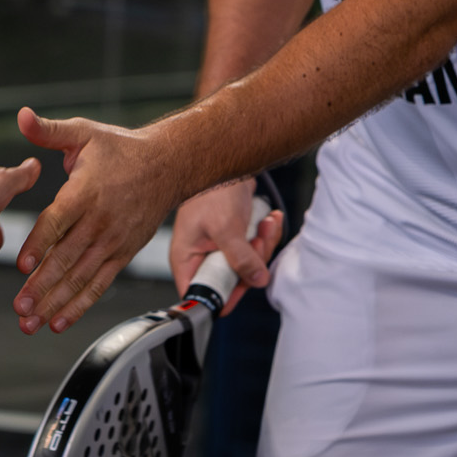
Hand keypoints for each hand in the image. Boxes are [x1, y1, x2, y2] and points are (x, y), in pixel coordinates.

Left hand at [11, 107, 183, 332]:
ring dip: (55, 302)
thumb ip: (48, 131)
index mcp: (85, 192)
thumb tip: (21, 117)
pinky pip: (98, 284)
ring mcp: (112, 242)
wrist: (169, 165)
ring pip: (80, 278)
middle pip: (67, 258)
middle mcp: (99, 221)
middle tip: (19, 307)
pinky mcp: (121, 254)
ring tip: (31, 322)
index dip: (40, 244)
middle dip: (41, 286)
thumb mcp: (84, 133)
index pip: (58, 221)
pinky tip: (58, 322)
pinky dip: (79, 305)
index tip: (22, 265)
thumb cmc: (121, 149)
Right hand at [171, 178, 284, 315]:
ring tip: (265, 223)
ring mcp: (220, 248)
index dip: (221, 296)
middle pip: (231, 282)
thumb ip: (241, 257)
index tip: (244, 284)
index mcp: (187, 259)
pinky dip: (266, 235)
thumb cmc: (212, 188)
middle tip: (257, 242)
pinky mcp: (237, 239)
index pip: (199, 295)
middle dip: (251, 264)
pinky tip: (268, 218)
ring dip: (263, 245)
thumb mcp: (225, 227)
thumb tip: (257, 280)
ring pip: (249, 266)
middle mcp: (202, 257)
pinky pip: (256, 250)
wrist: (227, 159)